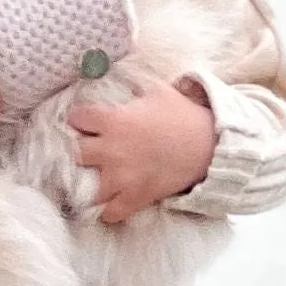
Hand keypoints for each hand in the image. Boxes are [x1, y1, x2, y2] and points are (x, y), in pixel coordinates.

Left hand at [69, 79, 215, 222]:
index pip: (78, 119)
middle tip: (90, 149)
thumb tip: (117, 73)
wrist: (209, 146)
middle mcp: (111, 150)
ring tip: (96, 178)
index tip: (86, 122)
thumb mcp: (156, 90)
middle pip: (76, 153)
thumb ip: (132, 84)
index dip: (80, 119)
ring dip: (90, 182)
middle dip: (80, 150)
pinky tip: (108, 204)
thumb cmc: (183, 115)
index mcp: (114, 121)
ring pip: (88, 187)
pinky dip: (107, 211)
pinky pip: (111, 213)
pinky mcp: (136, 197)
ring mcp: (122, 177)